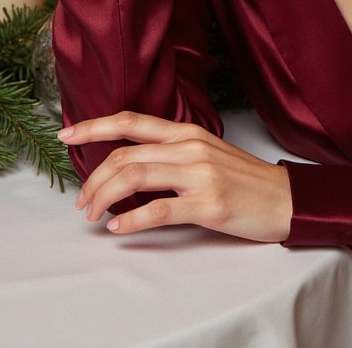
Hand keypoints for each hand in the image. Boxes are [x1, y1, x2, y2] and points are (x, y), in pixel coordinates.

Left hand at [59, 111, 293, 242]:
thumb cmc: (244, 179)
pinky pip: (160, 210)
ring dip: (104, 197)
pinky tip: (118, 229)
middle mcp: (190, 147)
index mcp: (187, 132)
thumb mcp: (206, 153)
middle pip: (125, 155)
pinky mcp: (209, 204)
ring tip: (92, 215)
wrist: (285, 198)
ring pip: (135, 177)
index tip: (66, 134)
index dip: (94, 126)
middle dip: (93, 178)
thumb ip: (171, 153)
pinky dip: (132, 220)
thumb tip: (129, 167)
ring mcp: (199, 175)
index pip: (131, 121)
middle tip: (81, 201)